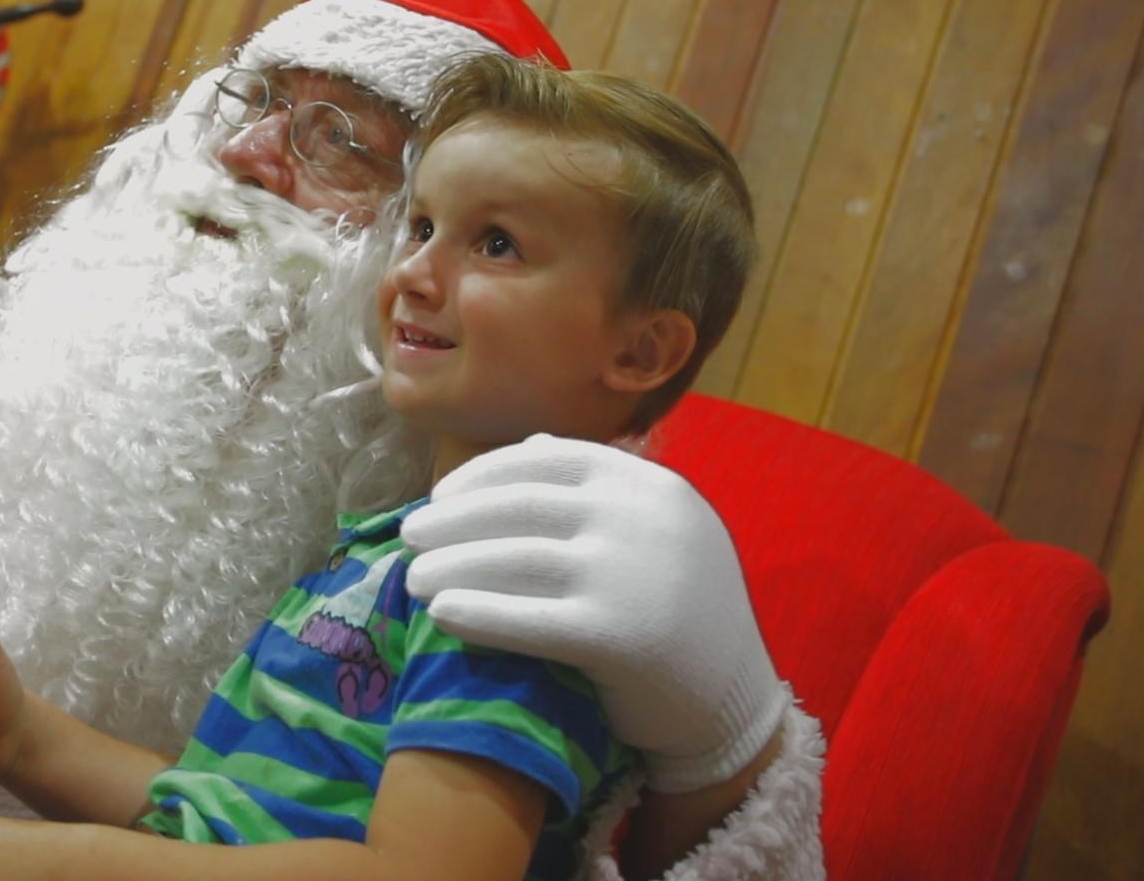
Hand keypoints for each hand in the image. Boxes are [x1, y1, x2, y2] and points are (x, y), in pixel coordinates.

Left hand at [401, 434, 786, 792]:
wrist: (734, 701)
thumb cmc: (682, 611)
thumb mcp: (657, 529)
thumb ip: (600, 487)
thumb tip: (530, 442)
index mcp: (648, 484)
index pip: (547, 458)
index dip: (483, 474)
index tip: (441, 494)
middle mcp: (638, 518)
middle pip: (519, 506)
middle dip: (453, 520)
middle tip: (409, 535)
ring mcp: (628, 574)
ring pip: (513, 558)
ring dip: (450, 566)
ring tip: (412, 578)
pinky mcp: (616, 636)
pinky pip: (527, 618)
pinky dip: (476, 613)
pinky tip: (440, 614)